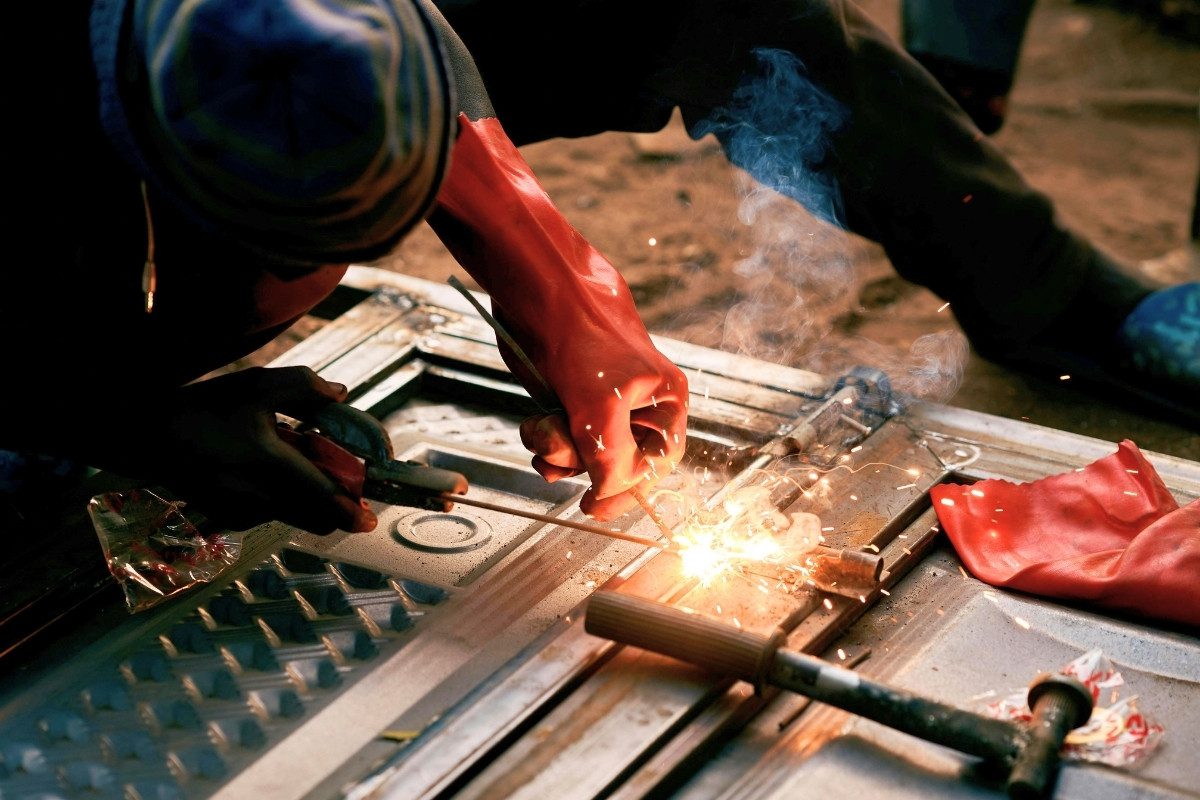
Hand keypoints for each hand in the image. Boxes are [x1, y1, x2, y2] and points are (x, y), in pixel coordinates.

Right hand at [125, 367, 376, 532]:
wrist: (144, 435)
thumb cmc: (204, 406)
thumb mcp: (256, 384)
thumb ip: (305, 386)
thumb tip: (341, 395)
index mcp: (269, 461)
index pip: (323, 494)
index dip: (351, 508)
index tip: (369, 517)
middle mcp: (257, 495)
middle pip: (317, 519)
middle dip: (336, 506)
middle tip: (341, 483)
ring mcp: (240, 511)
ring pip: (295, 517)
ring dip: (308, 500)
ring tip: (289, 463)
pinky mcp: (227, 518)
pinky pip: (270, 515)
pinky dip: (281, 500)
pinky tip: (262, 473)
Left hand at [430, 114, 688, 519]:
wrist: (536, 289)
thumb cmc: (579, 332)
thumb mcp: (600, 405)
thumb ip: (612, 458)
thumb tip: (610, 493)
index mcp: (665, 399)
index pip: (659, 462)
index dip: (630, 489)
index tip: (595, 507)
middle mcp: (637, 402)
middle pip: (617, 462)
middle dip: (583, 463)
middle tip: (560, 454)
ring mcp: (600, 400)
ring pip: (584, 453)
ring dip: (557, 452)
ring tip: (542, 427)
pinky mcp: (568, 395)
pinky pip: (561, 438)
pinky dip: (544, 441)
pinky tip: (535, 424)